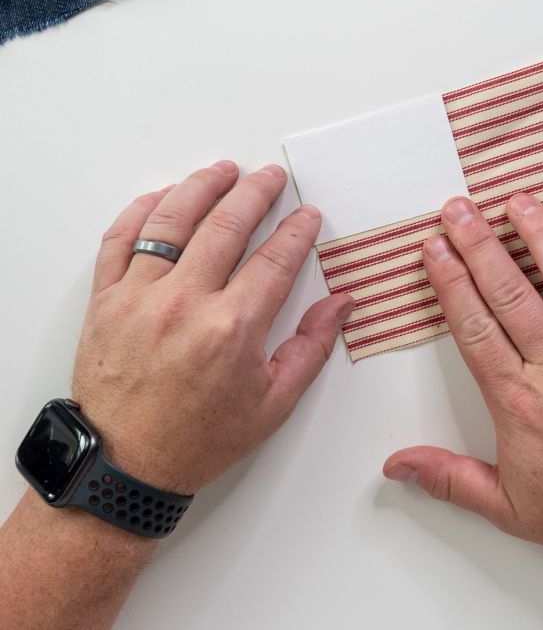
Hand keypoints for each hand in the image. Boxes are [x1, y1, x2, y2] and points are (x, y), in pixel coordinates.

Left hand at [72, 160, 352, 495]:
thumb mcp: (273, 404)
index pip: (275, 258)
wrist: (125, 466)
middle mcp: (185, 302)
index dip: (297, 231)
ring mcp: (140, 296)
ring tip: (222, 170)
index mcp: (232, 328)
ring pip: (173, 220)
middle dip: (256, 192)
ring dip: (202, 186)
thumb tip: (341, 304)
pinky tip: (163, 197)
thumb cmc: (198, 439)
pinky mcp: (106, 300)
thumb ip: (311, 347)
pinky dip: (142, 210)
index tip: (307, 215)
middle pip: (227, 224)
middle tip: (271, 177)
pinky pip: (120, 239)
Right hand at [383, 192, 542, 577]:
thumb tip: (395, 464)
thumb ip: (448, 478)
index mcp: (520, 402)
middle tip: (459, 209)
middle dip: (479, 244)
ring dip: (540, 235)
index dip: (451, 282)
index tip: (434, 249)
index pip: (475, 327)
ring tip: (517, 201)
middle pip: (510, 293)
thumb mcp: (508, 508)